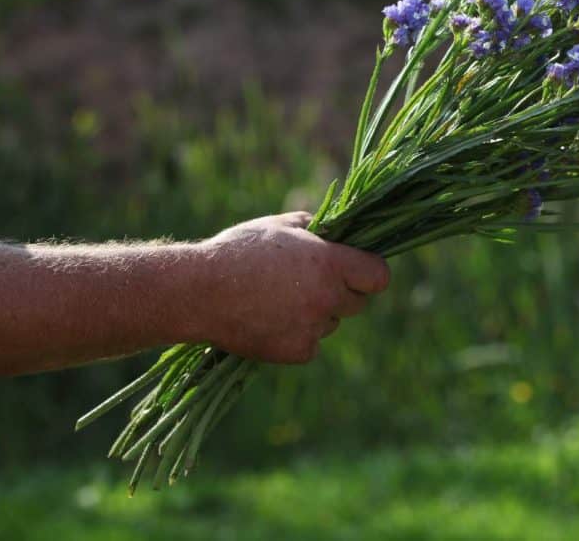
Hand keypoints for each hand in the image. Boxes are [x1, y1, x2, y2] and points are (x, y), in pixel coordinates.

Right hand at [189, 211, 389, 363]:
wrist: (199, 292)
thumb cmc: (239, 251)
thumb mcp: (279, 225)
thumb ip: (315, 226)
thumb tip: (335, 231)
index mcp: (329, 263)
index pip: (379, 276)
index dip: (370, 271)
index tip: (359, 269)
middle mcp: (327, 297)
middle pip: (358, 303)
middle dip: (343, 292)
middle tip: (314, 282)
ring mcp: (313, 328)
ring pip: (332, 323)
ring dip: (318, 314)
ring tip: (280, 298)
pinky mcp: (297, 352)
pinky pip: (311, 344)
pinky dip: (298, 335)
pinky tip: (270, 319)